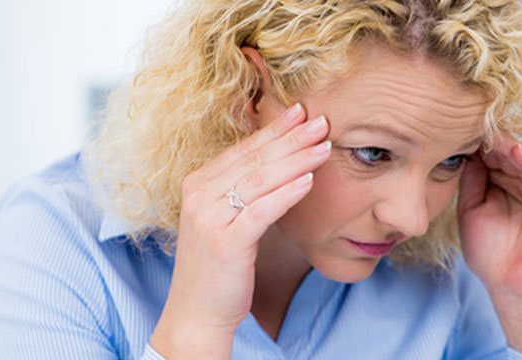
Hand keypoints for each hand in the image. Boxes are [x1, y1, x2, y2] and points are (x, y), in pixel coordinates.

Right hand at [150, 104, 331, 358]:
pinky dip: (286, 194)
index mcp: (198, 184)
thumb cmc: (218, 264)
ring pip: (259, 180)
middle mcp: (199, 195)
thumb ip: (242, 190)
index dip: (274, 129)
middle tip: (321, 121)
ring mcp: (209, 217)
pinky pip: (261, 211)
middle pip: (254, 159)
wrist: (197, 311)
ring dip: (295, 161)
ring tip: (324, 147)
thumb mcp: (225, 219)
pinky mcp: (224, 241)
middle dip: (291, 138)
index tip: (302, 112)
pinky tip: (309, 182)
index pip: (243, 150)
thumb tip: (280, 162)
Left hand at [457, 134, 521, 358]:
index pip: (493, 158)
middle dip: (491, 141)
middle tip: (473, 121)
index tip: (456, 127)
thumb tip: (467, 151)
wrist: (511, 287)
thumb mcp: (471, 210)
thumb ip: (472, 181)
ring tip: (491, 133)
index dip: (477, 145)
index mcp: (505, 186)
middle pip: (509, 156)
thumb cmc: (490, 253)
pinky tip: (515, 151)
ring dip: (509, 147)